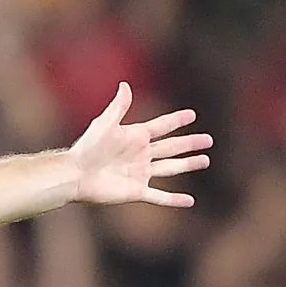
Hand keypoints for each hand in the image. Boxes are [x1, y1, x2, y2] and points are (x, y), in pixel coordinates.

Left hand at [68, 89, 212, 207]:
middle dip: (190, 143)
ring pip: (170, 168)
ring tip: (205, 160)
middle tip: (209, 140)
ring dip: (188, 165)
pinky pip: (159, 196)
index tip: (192, 115)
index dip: (176, 121)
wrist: (76, 174)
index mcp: (136, 137)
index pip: (162, 127)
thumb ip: (118, 106)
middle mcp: (141, 154)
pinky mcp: (136, 191)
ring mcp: (140, 173)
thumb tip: (125, 85)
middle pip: (172, 147)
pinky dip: (174, 200)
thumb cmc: (88, 147)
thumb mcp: (105, 124)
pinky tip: (189, 201)